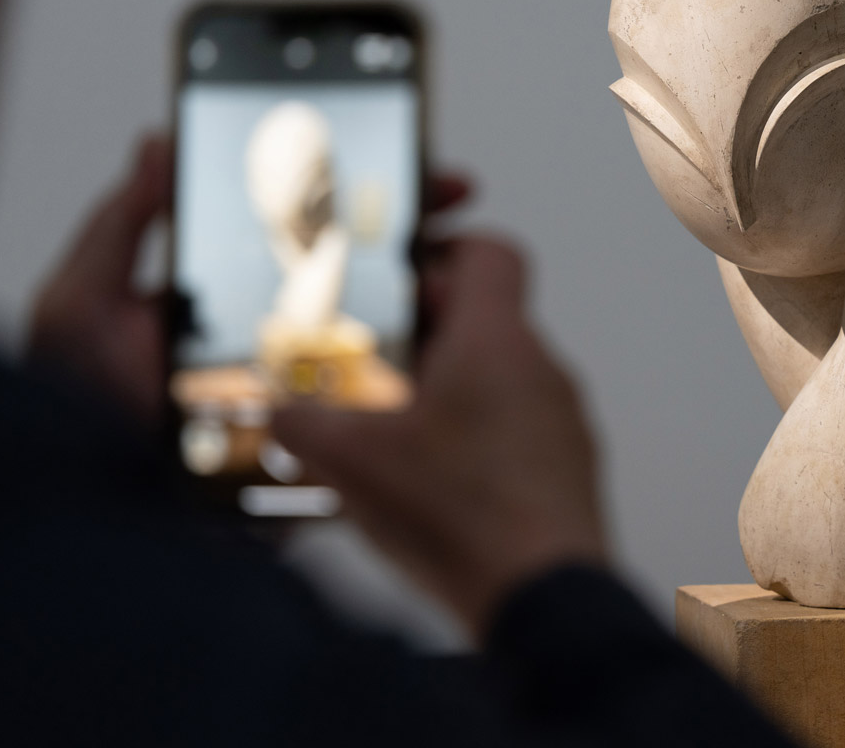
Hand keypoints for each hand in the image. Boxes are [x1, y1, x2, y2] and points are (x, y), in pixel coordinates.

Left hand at [29, 133, 477, 425]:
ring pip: (393, 335)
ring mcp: (313, 394)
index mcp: (236, 299)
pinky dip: (428, 368)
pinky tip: (450, 329)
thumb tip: (160, 142)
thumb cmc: (73, 409)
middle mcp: (283, 343)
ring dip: (436, 293)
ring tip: (458, 259)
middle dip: (419, 228)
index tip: (405, 160)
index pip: (315, 235)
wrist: (91, 506)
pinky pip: (388, 405)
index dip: (362, 195)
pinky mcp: (328, 444)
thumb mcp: (81, 302)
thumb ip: (123, 221)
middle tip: (452, 193)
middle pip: (371, 273)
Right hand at [273, 237, 607, 637]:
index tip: (404, 266)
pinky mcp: (566, 471)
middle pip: (486, 320)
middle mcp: (541, 368)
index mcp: (496, 339)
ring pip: (501, 379)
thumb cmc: (464, 515)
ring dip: (449, 391)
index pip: (490, 253)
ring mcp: (561, 421)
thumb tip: (278, 415)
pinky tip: (429, 484)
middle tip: (372, 358)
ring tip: (392, 428)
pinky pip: (517, 433)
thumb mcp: (351, 462)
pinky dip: (475, 441)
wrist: (543, 597)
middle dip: (426, 333)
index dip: (446, 248)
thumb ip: (301, 425)